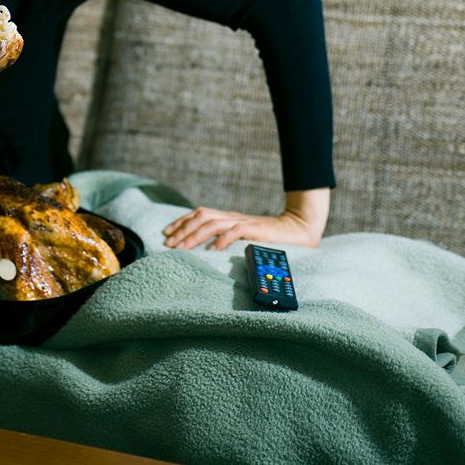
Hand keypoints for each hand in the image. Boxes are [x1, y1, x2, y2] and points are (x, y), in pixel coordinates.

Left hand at [162, 188, 330, 250]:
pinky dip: (221, 240)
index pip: (199, 214)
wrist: (297, 229)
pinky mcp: (254, 229)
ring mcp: (243, 221)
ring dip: (195, 235)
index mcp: (227, 217)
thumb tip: (205, 248)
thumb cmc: (269, 236)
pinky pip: (234, 231)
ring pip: (212, 223)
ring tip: (183, 247)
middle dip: (182, 229)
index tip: (166, 233)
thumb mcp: (243, 236)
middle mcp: (232, 216)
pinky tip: (211, 250)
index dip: (181, 221)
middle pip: (201, 216)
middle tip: (169, 243)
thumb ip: (226, 237)